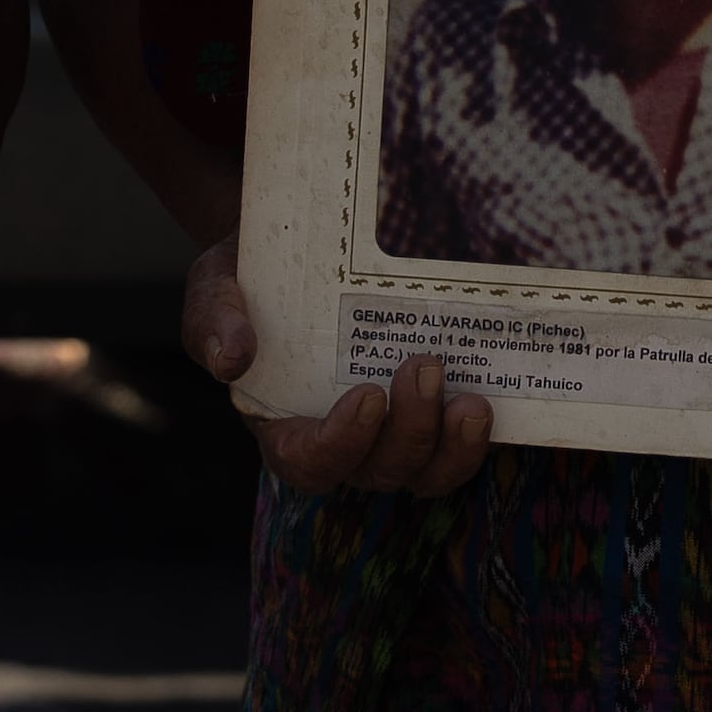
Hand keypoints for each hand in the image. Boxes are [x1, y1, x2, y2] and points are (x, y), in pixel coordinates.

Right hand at [182, 239, 490, 495]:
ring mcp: (396, 428)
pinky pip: (464, 443)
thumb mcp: (217, 284)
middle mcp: (346, 439)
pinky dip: (484, 434)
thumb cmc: (255, 273)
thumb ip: (212, 320)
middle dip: (409, 433)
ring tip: (472, 402)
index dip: (340, 444)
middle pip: (381, 471)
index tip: (366, 396)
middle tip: (424, 366)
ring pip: (429, 472)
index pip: (310, 463)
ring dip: (454, 449)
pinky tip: (499, 395)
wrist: (307, 239)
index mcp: (286, 424)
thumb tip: (230, 359)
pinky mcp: (438, 408)